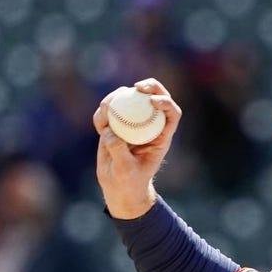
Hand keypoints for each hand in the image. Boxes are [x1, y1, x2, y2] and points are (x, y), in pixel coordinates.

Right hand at [93, 78, 181, 218]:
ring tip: (106, 110)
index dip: (166, 102)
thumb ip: (119, 152)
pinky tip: (99, 122)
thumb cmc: (128, 181)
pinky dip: (102, 112)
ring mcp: (132, 123)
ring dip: (118, 97)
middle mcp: (149, 126)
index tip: (152, 101)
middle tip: (136, 87)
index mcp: (161, 136)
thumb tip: (111, 133)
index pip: (172, 114)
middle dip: (149, 86)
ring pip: (130, 99)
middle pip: (154, 98)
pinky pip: (109, 111)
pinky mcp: (115, 124)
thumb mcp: (125, 170)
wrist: (118, 185)